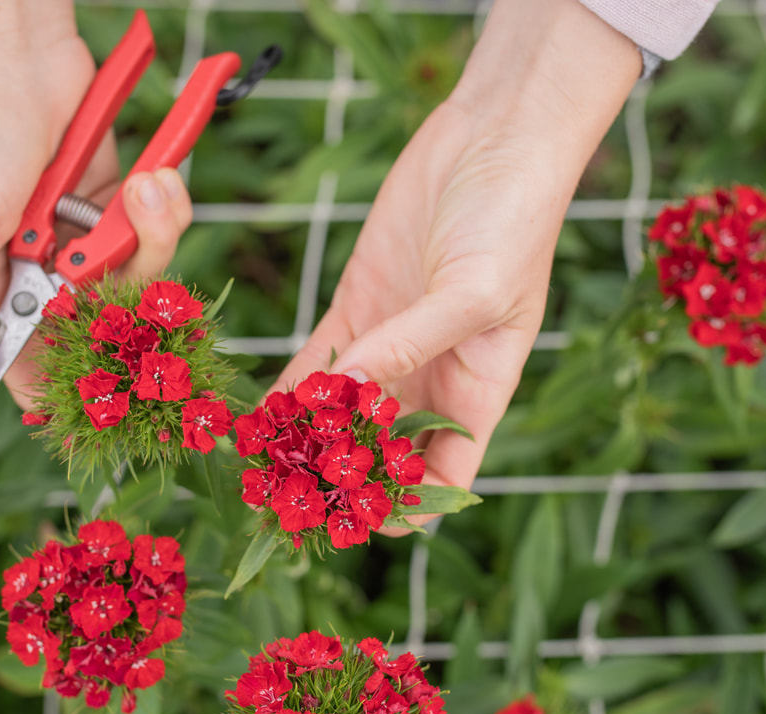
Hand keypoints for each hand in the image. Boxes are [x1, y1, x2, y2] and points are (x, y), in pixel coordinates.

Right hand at [0, 2, 192, 408]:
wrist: (18, 56)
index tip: (104, 399)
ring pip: (144, 279)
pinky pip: (161, 231)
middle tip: (122, 257)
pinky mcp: (123, 207)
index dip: (67, 386)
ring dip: (155, 234)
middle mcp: (45, 275)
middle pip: (106, 328)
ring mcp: (87, 241)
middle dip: (127, 295)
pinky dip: (166, 205)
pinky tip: (154, 175)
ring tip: (144, 185)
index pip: (32, 366)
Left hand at [274, 0, 640, 492]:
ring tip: (257, 469)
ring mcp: (388, 345)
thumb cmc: (511, 221)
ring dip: (304, 440)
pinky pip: (315, 362)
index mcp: (477, 393)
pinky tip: (254, 414)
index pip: (444, 477)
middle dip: (340, 481)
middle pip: (381, 456)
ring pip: (340, 413)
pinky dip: (287, 388)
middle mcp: (430, 381)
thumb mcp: (473, 293)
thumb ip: (412, 346)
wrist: (493, 141)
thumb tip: (349, 394)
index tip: (355, 522)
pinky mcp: (356, 308)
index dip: (405, 508)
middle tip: (285, 501)